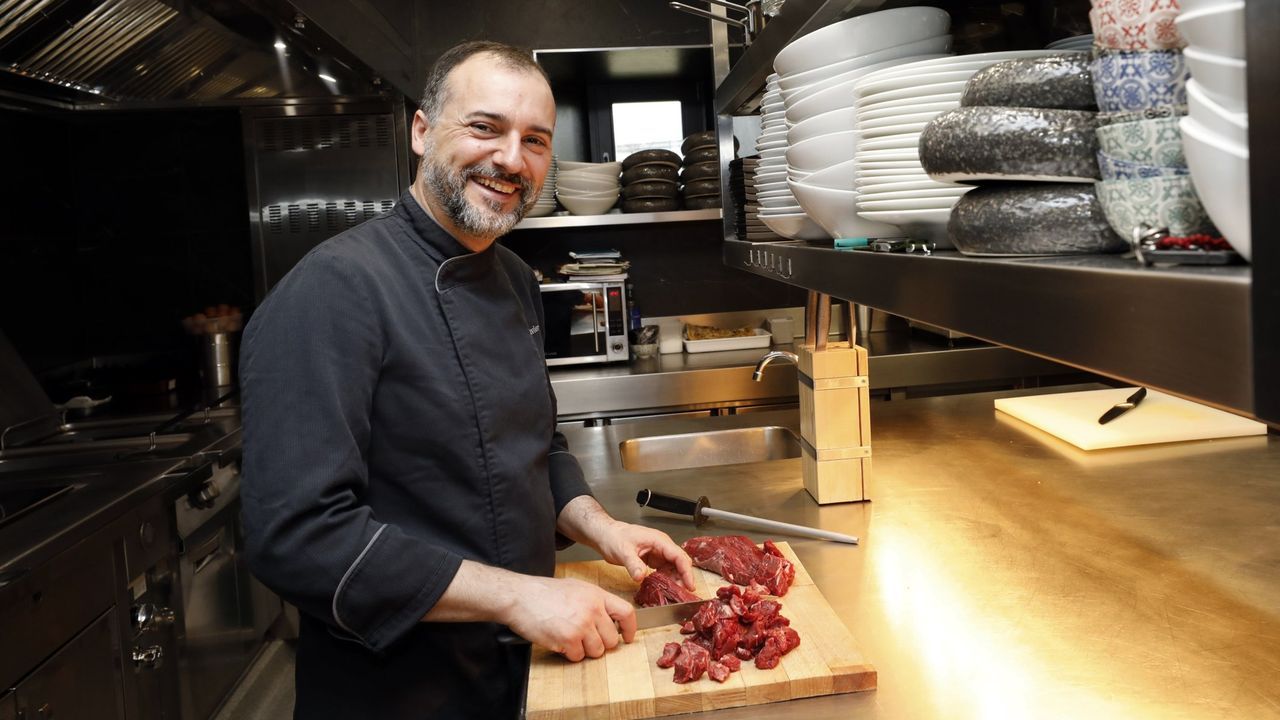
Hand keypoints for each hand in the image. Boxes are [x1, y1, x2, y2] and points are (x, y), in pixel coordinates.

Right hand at [504, 576, 637, 661]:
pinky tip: (559, 641)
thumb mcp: (576, 588)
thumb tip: (608, 618)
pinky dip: (569, 653)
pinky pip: (578, 656)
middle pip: (612, 639)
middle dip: (600, 643)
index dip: (630, 628)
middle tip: (586, 639)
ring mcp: (581, 626)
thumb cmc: (543, 592)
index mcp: (596, 595)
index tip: (628, 637)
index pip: (626, 612)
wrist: (520, 597)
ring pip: (596, 651)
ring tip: (570, 638)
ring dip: (584, 650)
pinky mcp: (567, 640)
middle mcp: (592, 610)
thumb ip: (594, 602)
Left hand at [595, 521, 695, 590]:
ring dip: (675, 580)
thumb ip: (633, 564)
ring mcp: (658, 552)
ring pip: (673, 567)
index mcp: (658, 540)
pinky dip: (666, 579)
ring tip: (675, 594)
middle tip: (684, 594)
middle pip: (679, 562)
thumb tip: (641, 576)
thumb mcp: (623, 551)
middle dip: (684, 578)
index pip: (678, 556)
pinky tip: (664, 588)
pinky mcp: (652, 559)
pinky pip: (664, 570)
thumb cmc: (614, 537)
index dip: (686, 571)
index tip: (690, 585)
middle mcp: (661, 546)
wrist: (606, 535)